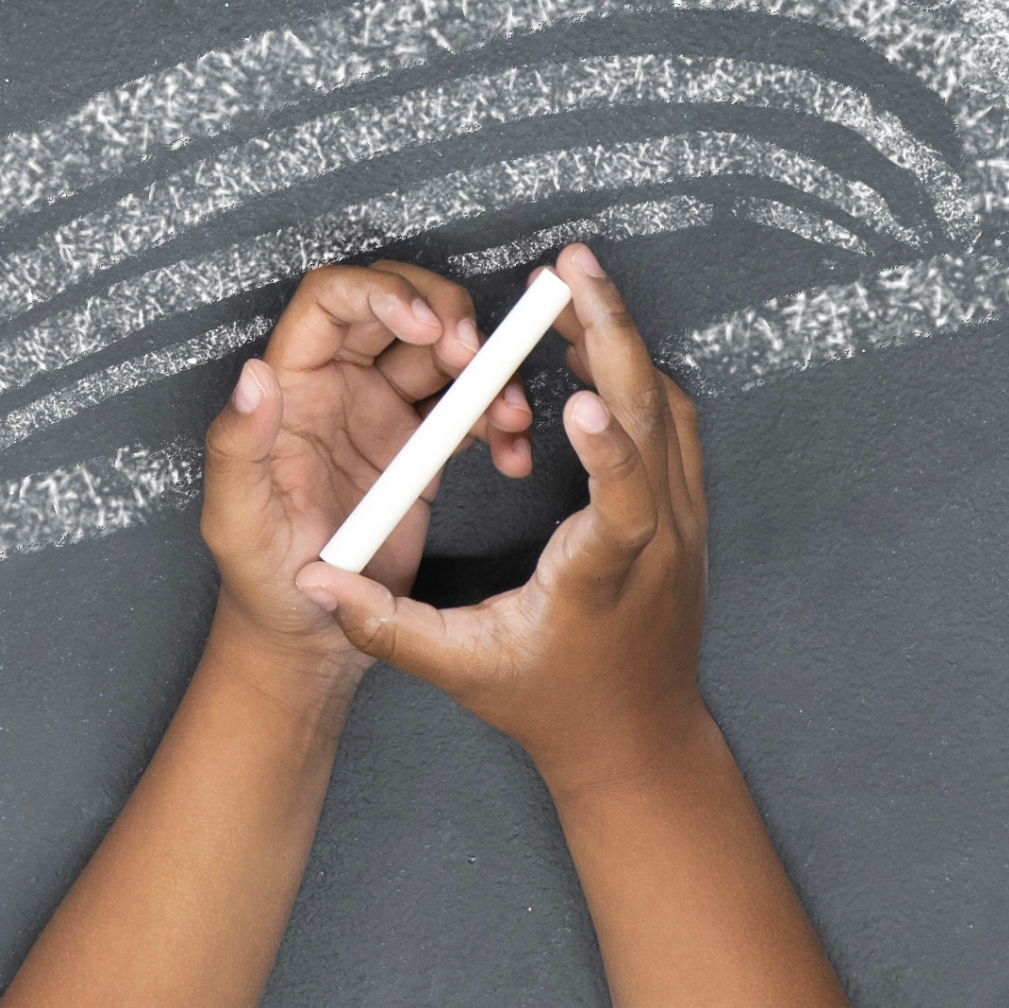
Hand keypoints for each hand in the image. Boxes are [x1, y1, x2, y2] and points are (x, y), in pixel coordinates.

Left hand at [197, 261, 495, 691]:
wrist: (311, 640)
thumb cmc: (260, 579)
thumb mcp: (236, 518)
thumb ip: (240, 446)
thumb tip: (253, 375)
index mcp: (293, 386)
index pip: (332, 301)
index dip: (381, 293)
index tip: (424, 325)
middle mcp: (339, 386)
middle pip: (397, 309)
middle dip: (447, 316)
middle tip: (477, 355)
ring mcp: (385, 414)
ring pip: (444, 354)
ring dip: (487, 370)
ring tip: (510, 416)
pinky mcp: (422, 450)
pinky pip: (469, 410)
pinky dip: (499, 420)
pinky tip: (511, 453)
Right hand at [293, 247, 707, 789]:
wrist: (638, 737)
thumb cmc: (548, 703)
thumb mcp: (459, 670)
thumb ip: (384, 626)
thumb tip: (319, 582)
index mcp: (603, 580)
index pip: (623, 511)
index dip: (610, 454)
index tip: (580, 402)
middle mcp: (658, 543)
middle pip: (655, 427)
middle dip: (615, 337)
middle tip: (572, 270)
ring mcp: (685, 523)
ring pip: (669, 411)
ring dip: (624, 345)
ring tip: (572, 293)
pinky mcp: (689, 510)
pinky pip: (674, 424)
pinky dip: (638, 375)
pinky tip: (595, 351)